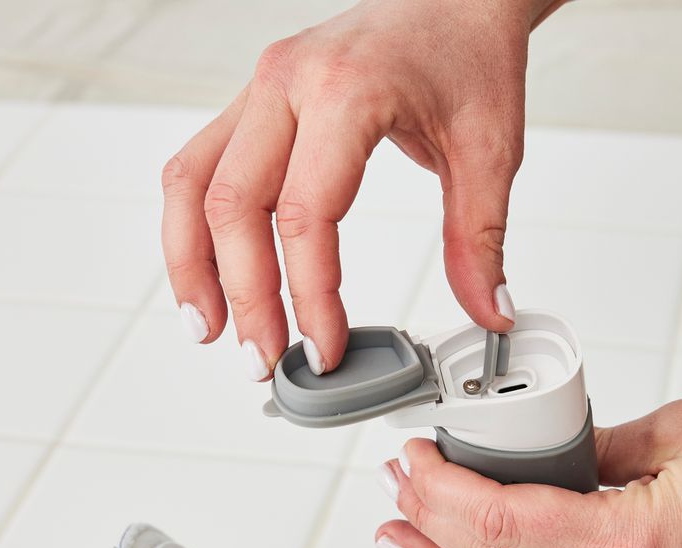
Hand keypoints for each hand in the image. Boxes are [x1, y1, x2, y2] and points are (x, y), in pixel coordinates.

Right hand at [162, 0, 549, 379]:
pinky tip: (208, 278)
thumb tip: (489, 314)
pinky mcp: (252, 102)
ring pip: (190, 184)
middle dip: (245, 296)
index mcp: (347, 90)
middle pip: (233, 207)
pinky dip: (193, 228)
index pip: (305, 214)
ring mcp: (259, 88)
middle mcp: (286, 82)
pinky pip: (197, 167)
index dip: (310, 294)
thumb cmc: (466, 54)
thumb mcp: (491, 151)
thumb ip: (481, 241)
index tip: (328, 347)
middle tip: (264, 359)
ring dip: (192, 265)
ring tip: (209, 331)